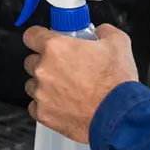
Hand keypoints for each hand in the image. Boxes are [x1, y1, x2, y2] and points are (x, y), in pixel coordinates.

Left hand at [23, 24, 138, 142]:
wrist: (119, 117)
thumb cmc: (116, 83)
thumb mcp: (118, 43)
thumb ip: (104, 31)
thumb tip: (101, 31)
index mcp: (55, 48)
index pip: (31, 35)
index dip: (38, 37)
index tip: (44, 40)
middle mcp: (43, 70)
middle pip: (31, 61)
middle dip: (44, 62)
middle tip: (64, 67)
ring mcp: (41, 93)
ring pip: (33, 85)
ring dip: (45, 85)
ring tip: (65, 89)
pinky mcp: (44, 115)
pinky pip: (36, 107)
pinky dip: (46, 106)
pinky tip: (63, 104)